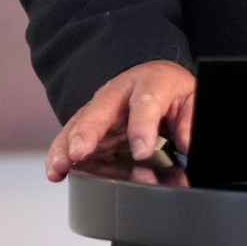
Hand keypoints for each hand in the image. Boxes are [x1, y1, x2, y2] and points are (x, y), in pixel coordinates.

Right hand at [45, 59, 195, 182]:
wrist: (154, 75)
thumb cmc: (171, 90)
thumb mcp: (191, 99)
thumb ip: (189, 121)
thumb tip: (187, 143)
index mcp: (151, 83)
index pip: (145, 102)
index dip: (142, 127)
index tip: (142, 151)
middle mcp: (120, 92)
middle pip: (102, 109)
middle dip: (89, 131)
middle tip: (81, 152)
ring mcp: (101, 107)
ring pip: (80, 123)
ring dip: (67, 145)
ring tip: (59, 166)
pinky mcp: (89, 123)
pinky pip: (71, 136)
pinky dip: (61, 153)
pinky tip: (55, 170)